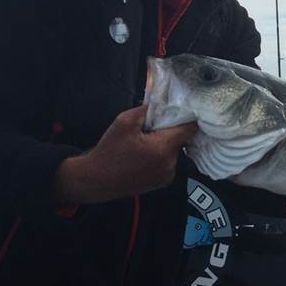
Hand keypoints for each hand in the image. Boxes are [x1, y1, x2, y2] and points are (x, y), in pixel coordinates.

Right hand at [53, 105, 197, 204]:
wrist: (96, 180)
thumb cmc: (109, 152)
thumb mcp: (124, 122)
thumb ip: (145, 109)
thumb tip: (160, 102)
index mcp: (163, 149)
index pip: (189, 129)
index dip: (188, 117)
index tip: (184, 109)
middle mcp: (170, 165)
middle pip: (180, 139)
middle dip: (169, 131)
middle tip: (151, 127)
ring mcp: (167, 176)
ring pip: (174, 151)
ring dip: (164, 144)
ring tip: (143, 143)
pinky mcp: (161, 182)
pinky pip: (168, 162)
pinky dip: (160, 156)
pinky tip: (143, 155)